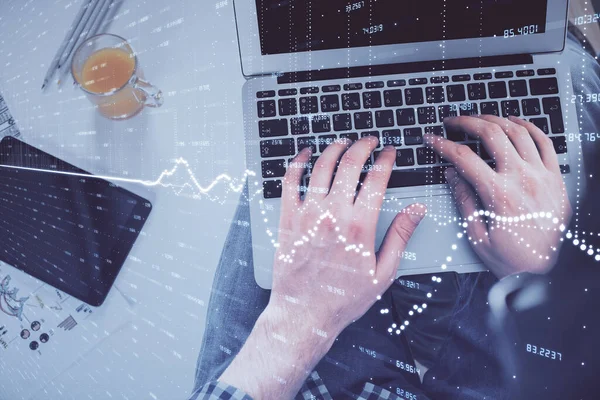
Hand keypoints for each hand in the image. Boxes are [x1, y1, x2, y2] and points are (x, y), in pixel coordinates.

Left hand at [219, 138, 425, 398]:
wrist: (305, 314)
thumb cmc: (345, 298)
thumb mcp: (383, 273)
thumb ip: (399, 237)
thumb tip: (416, 210)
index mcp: (360, 227)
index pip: (376, 179)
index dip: (385, 160)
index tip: (390, 152)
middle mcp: (333, 215)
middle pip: (349, 165)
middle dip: (362, 146)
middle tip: (369, 141)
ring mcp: (308, 215)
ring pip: (320, 168)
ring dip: (334, 149)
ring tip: (342, 142)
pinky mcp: (288, 219)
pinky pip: (289, 182)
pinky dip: (297, 163)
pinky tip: (304, 154)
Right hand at [424, 115, 571, 277]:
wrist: (546, 273)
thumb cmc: (512, 259)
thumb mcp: (477, 235)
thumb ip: (464, 200)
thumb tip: (452, 175)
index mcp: (499, 195)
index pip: (463, 158)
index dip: (443, 145)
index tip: (432, 139)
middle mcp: (522, 179)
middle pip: (491, 134)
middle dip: (467, 122)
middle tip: (453, 121)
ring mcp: (541, 176)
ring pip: (518, 131)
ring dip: (495, 119)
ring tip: (480, 118)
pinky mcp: (555, 178)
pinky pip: (545, 142)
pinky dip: (529, 127)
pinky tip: (516, 122)